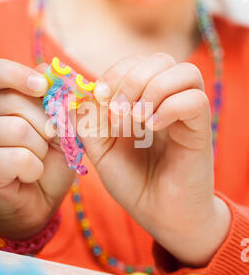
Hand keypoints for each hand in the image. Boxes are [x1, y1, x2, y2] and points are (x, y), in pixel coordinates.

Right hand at [0, 60, 74, 239]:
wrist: (40, 198)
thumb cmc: (51, 158)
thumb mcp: (63, 126)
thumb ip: (61, 101)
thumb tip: (58, 74)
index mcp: (6, 96)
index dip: (19, 74)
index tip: (42, 87)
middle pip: (14, 101)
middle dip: (44, 123)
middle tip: (50, 139)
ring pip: (17, 130)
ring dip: (40, 149)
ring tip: (39, 158)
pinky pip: (18, 158)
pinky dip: (34, 169)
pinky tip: (30, 174)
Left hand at [82, 54, 230, 266]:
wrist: (160, 214)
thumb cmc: (133, 182)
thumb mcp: (100, 150)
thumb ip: (87, 122)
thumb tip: (75, 94)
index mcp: (144, 101)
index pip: (135, 63)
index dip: (115, 72)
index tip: (100, 97)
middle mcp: (168, 101)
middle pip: (161, 60)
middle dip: (132, 79)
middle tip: (118, 111)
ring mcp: (186, 114)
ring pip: (185, 72)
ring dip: (153, 89)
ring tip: (138, 119)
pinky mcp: (200, 130)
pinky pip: (195, 100)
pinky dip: (170, 107)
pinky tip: (153, 127)